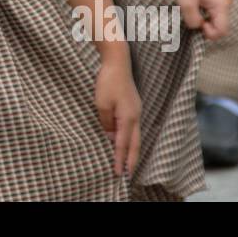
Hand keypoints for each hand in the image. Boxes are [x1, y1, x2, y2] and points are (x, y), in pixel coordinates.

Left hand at [95, 57, 141, 176]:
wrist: (118, 62)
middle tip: (127, 174)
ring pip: (136, 136)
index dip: (120, 159)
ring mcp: (136, 111)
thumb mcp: (101, 104)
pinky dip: (130, 138)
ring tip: (128, 163)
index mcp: (128, 118)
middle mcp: (135, 116)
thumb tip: (110, 136)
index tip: (118, 172)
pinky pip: (133, 127)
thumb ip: (106, 122)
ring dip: (132, 150)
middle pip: (135, 144)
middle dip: (131, 160)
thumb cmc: (108, 82)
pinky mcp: (133, 106)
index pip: (123, 144)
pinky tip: (125, 141)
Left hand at [175, 0, 230, 40]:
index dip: (210, 33)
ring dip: (205, 20)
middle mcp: (227, 4)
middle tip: (193, 18)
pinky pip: (214, 13)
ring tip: (193, 11)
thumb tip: (197, 26)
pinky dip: (204, 14)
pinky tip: (195, 7)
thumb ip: (193, 20)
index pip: (222, 30)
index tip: (197, 23)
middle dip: (207, 27)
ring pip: (216, 19)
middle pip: (221, 26)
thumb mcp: (187, 3)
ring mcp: (223, 0)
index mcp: (223, 6)